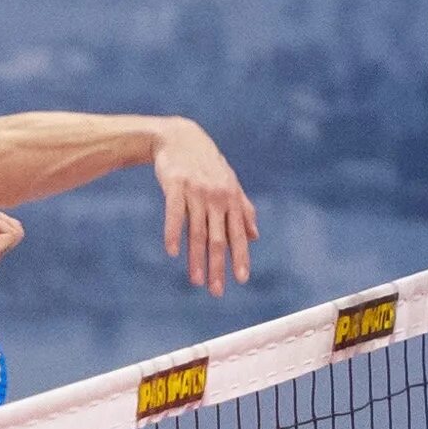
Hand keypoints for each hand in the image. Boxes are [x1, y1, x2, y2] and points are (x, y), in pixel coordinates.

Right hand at [152, 119, 257, 295]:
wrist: (179, 137)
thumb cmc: (206, 164)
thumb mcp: (229, 183)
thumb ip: (243, 209)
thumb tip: (255, 236)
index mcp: (231, 198)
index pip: (238, 234)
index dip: (240, 257)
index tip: (241, 279)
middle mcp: (216, 197)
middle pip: (218, 238)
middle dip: (218, 266)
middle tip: (216, 291)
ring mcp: (196, 191)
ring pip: (197, 231)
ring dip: (196, 258)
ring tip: (196, 281)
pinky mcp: (176, 185)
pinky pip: (174, 214)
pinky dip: (173, 233)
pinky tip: (172, 252)